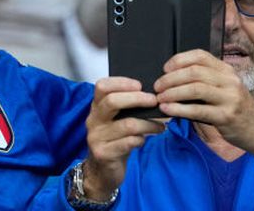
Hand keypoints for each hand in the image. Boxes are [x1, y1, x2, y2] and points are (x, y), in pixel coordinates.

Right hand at [80, 77, 163, 199]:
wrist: (102, 171)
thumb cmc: (114, 141)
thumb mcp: (115, 121)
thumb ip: (126, 108)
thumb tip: (152, 95)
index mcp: (96, 107)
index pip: (102, 86)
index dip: (121, 82)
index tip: (139, 85)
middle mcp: (93, 120)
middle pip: (112, 101)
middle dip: (137, 99)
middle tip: (154, 101)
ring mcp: (97, 137)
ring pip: (127, 124)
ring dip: (148, 124)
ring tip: (160, 126)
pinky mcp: (104, 153)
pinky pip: (129, 142)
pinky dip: (141, 139)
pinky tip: (145, 140)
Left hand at [154, 50, 253, 171]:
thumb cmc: (236, 109)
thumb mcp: (225, 89)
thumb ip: (206, 80)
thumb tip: (173, 77)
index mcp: (227, 70)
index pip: (200, 56)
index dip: (179, 59)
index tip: (165, 68)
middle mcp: (229, 81)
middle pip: (194, 72)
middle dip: (171, 78)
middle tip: (157, 86)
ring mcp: (229, 98)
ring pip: (195, 89)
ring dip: (172, 92)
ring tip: (160, 98)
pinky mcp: (226, 116)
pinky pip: (198, 110)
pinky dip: (179, 109)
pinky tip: (168, 109)